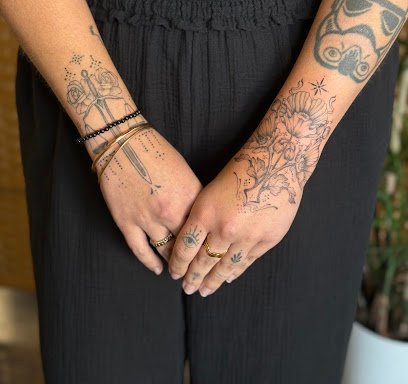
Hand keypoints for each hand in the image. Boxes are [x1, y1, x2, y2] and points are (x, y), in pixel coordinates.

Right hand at [94, 123, 202, 274]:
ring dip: (174, 263)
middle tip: (199, 268)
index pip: (205, 229)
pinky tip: (158, 269)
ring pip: (166, 251)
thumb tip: (199, 217)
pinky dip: (150, 263)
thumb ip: (193, 197)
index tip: (212, 252)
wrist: (122, 143)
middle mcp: (172, 212)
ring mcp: (148, 219)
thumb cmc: (156, 151)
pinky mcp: (127, 222)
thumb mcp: (185, 171)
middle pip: (188, 244)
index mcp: (190, 197)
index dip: (209, 244)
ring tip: (180, 270)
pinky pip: (141, 251)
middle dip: (194, 258)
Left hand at [168, 148, 302, 295]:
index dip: (178, 264)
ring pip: (225, 266)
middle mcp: (224, 229)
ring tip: (205, 290)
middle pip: (203, 261)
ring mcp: (247, 236)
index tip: (173, 273)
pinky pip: (247, 261)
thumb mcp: (210, 191)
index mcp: (206, 213)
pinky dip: (236, 271)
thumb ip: (201, 217)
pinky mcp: (267, 239)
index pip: (185, 248)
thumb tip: (192, 242)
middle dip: (192, 277)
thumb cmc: (240, 170)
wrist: (275, 163)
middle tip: (187, 287)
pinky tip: (228, 277)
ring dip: (213, 280)